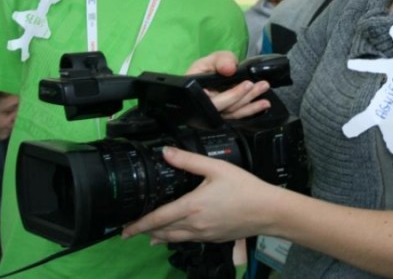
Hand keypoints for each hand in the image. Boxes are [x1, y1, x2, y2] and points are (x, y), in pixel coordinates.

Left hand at [121, 146, 278, 243]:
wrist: (267, 211)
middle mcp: (194, 225)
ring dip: (159, 237)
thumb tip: (166, 152)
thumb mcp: (216, 168)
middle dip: (145, 232)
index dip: (138, 225)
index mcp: (191, 207)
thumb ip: (188, 160)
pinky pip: (188, 241)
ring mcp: (204, 235)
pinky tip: (175, 237)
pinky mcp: (213, 239)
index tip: (125, 229)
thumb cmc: (244, 187)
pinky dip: (175, 239)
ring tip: (148, 236)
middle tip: (132, 230)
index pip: (157, 219)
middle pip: (162, 232)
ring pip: (174, 239)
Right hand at [187, 51, 271, 118]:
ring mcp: (216, 114)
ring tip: (265, 95)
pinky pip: (238, 116)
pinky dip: (251, 110)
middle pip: (227, 108)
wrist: (207, 77)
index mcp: (197, 94)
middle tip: (261, 85)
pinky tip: (262, 105)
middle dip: (246, 96)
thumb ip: (220, 60)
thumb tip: (229, 68)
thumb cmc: (205, 70)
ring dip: (252, 105)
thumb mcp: (211, 60)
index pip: (214, 101)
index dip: (232, 95)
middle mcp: (205, 108)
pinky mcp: (226, 115)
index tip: (247, 84)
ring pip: (234, 113)